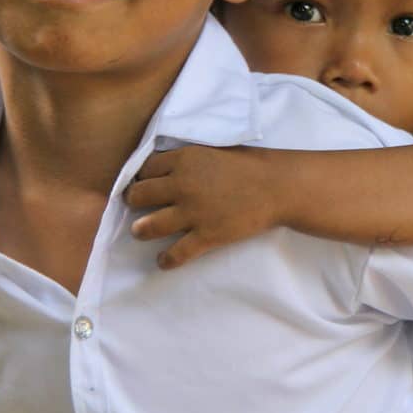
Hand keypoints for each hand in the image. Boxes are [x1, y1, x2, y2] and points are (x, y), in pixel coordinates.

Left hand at [124, 145, 282, 268]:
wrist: (277, 187)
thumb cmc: (249, 165)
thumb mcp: (213, 150)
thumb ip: (189, 160)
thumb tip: (167, 167)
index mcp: (185, 159)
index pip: (146, 168)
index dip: (143, 176)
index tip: (145, 183)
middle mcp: (182, 184)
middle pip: (139, 195)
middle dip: (136, 201)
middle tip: (140, 206)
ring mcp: (193, 212)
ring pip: (148, 226)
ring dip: (141, 230)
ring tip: (141, 232)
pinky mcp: (206, 236)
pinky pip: (175, 253)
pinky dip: (166, 260)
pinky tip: (163, 261)